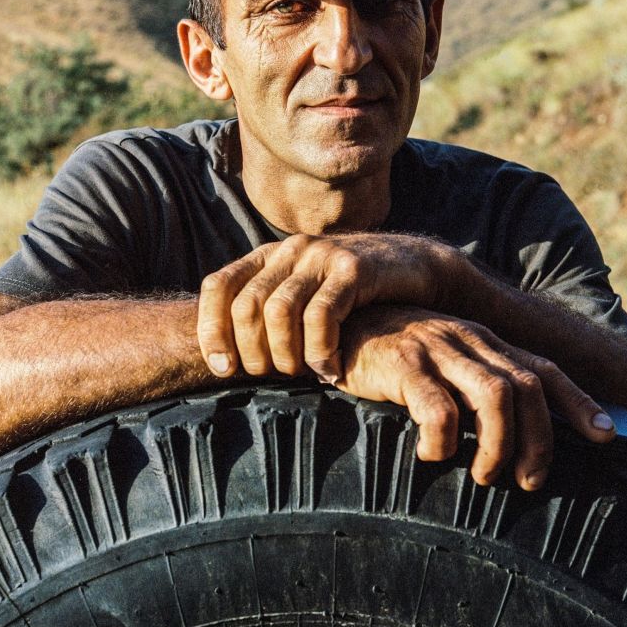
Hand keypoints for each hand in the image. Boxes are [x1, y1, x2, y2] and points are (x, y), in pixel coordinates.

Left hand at [197, 233, 450, 381]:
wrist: (414, 267)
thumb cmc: (354, 296)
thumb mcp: (306, 294)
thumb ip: (270, 312)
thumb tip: (224, 356)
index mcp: (270, 255)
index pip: (218, 286)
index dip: (212, 330)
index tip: (223, 369)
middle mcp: (291, 250)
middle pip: (247, 305)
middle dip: (253, 352)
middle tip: (274, 376)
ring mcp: (322, 255)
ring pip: (279, 311)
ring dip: (286, 355)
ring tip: (303, 374)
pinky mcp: (354, 269)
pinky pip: (321, 316)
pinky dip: (320, 351)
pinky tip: (332, 368)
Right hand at [336, 305, 616, 489]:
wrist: (335, 325)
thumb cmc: (391, 356)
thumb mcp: (441, 365)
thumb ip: (473, 388)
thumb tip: (512, 441)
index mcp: (482, 342)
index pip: (543, 369)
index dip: (579, 402)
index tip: (607, 435)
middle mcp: (467, 340)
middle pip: (527, 387)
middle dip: (540, 439)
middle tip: (529, 480)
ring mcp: (436, 349)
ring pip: (494, 396)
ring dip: (498, 445)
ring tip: (485, 476)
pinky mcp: (402, 364)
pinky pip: (438, 408)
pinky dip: (443, 441)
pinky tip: (432, 456)